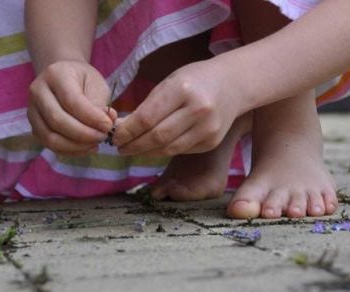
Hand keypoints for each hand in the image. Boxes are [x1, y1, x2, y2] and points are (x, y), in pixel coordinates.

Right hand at [27, 60, 115, 155]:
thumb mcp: (96, 85)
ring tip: (96, 143)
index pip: (71, 101)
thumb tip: (108, 123)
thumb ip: (100, 104)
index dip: (91, 118)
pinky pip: (50, 146)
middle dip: (84, 134)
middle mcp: (38, 91)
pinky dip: (71, 151)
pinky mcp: (34, 127)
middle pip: (57, 120)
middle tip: (103, 136)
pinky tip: (87, 148)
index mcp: (55, 75)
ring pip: (50, 137)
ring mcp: (32, 111)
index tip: (108, 126)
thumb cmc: (83, 81)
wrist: (64, 79)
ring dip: (77, 146)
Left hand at [113, 58, 242, 156]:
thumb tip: (122, 128)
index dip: (128, 131)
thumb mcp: (170, 83)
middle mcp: (198, 110)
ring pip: (169, 149)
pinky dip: (163, 151)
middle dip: (134, 145)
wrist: (233, 85)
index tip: (115, 136)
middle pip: (157, 137)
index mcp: (182, 89)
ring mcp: (208, 128)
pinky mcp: (212, 142)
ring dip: (146, 152)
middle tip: (120, 148)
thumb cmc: (195, 80)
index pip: (148, 117)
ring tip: (132, 151)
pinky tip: (153, 148)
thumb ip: (148, 105)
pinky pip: (181, 150)